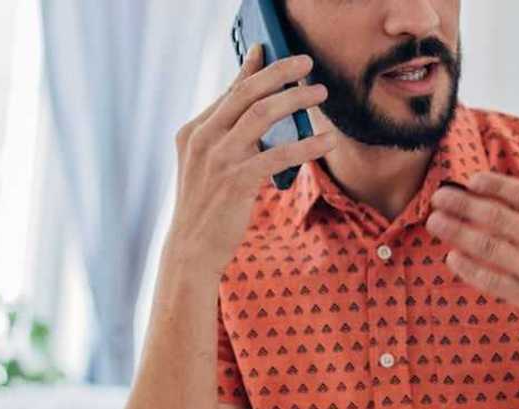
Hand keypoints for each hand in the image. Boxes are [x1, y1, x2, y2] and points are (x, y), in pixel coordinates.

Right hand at [165, 43, 337, 277]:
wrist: (192, 248)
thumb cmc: (206, 207)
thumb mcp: (206, 165)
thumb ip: (224, 136)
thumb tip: (255, 111)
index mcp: (194, 131)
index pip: (229, 91)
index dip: (252, 68)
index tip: (270, 50)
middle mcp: (203, 139)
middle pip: (247, 92)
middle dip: (279, 72)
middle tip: (305, 62)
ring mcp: (219, 158)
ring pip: (263, 113)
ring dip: (296, 98)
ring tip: (319, 93)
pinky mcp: (237, 180)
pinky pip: (279, 154)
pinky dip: (307, 145)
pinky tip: (326, 141)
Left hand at [425, 151, 518, 357]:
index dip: (495, 185)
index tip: (472, 179)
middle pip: (498, 218)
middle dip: (463, 204)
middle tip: (439, 195)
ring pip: (489, 247)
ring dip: (457, 232)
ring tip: (434, 221)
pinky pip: (494, 281)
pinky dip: (470, 269)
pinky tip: (453, 258)